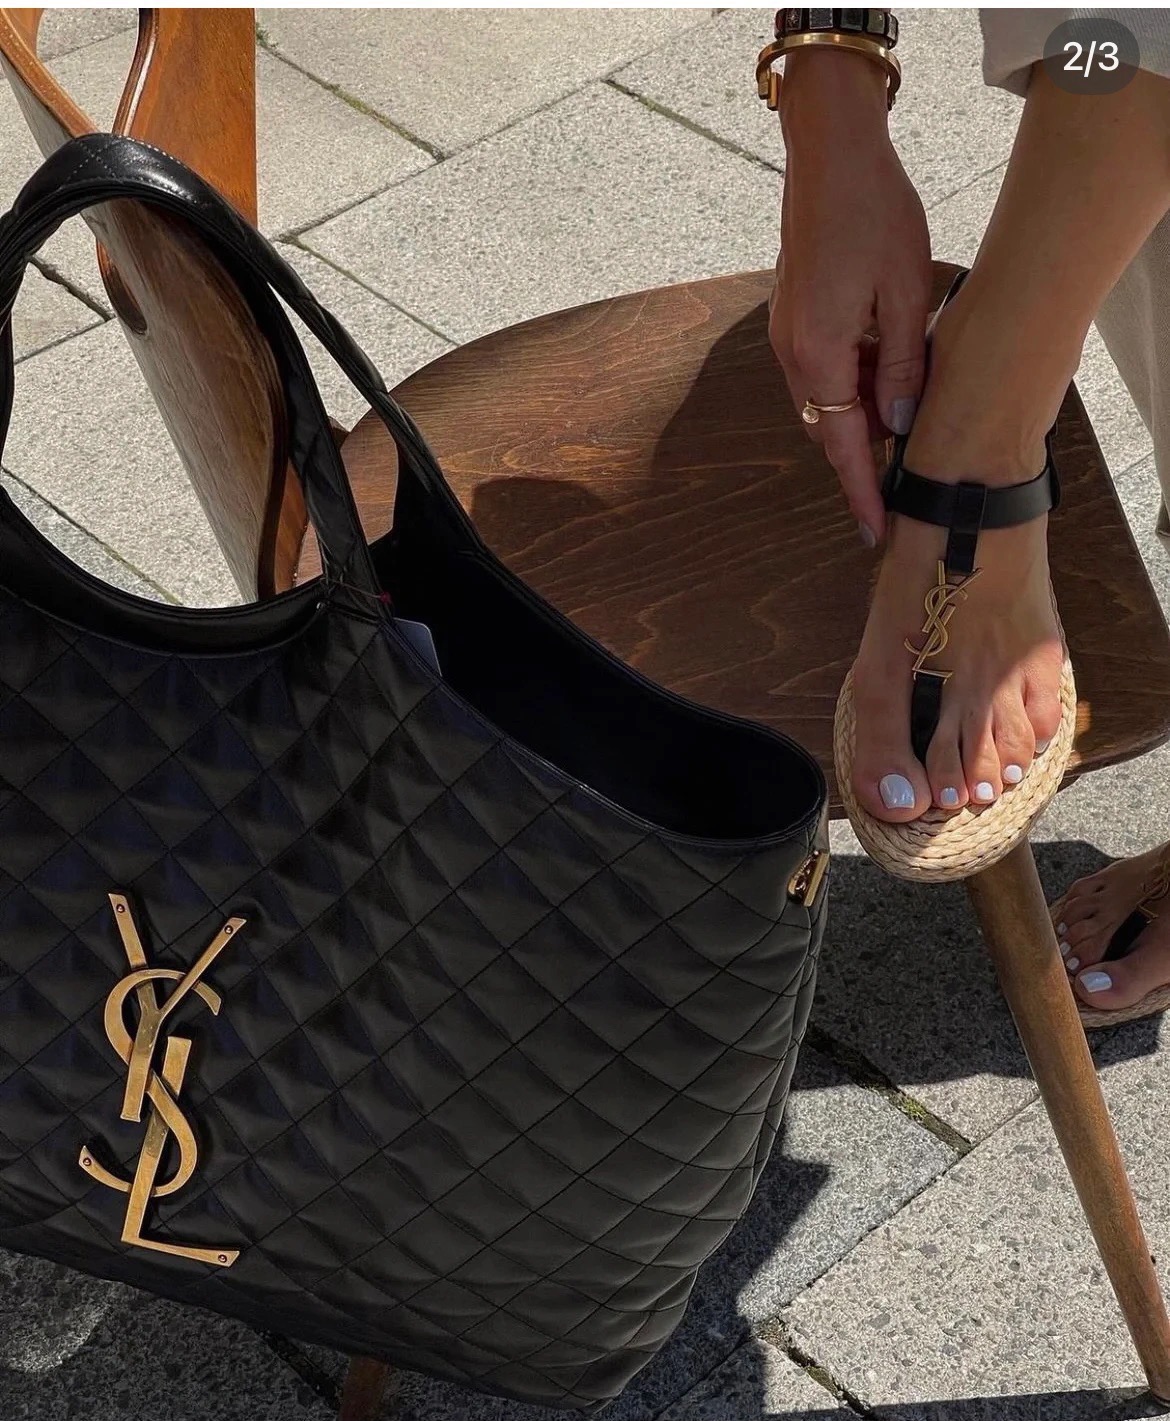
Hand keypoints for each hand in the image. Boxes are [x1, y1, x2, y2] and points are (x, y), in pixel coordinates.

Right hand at [769, 49, 930, 543]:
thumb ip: (903, 366)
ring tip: (914, 384)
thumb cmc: (872, 212)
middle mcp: (793, 354)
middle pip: (832, 427)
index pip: (842, 447)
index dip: (862, 491)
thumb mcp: (907, 292)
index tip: (876, 530)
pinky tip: (890, 353)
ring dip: (867, 404)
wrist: (830, 153)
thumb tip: (900, 423)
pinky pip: (825, 368)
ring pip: (830, 397)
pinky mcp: (793, 318)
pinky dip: (856, 376)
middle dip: (870, 445)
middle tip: (919, 445)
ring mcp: (788, 336)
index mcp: (818, 355)